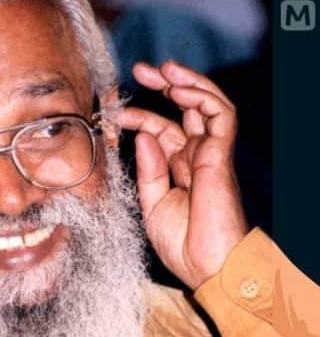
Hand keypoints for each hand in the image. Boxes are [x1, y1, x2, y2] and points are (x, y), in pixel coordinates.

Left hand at [117, 61, 248, 289]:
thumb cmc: (183, 244)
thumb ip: (148, 170)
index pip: (161, 130)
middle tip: (141, 70)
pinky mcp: (221, 155)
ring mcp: (210, 153)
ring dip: (186, 82)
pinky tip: (178, 88)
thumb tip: (142, 136)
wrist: (208, 268)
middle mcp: (196, 156)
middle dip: (165, 85)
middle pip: (185, 110)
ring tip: (163, 69)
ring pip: (207, 104)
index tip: (114, 110)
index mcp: (179, 168)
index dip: (139, 115)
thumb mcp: (152, 204)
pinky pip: (220, 115)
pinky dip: (201, 97)